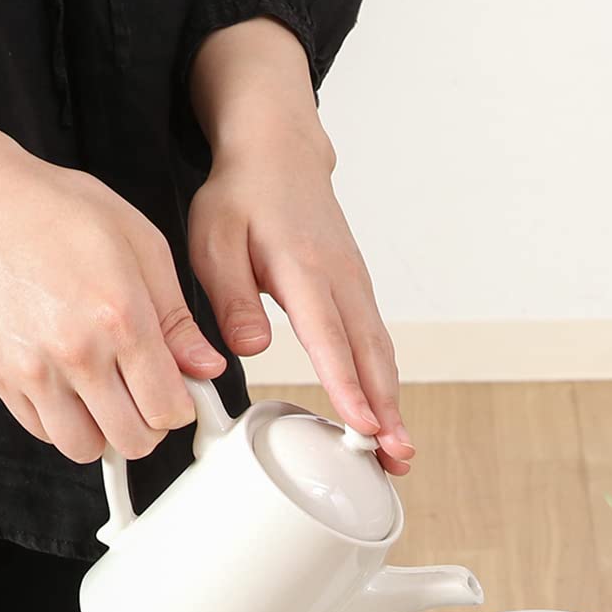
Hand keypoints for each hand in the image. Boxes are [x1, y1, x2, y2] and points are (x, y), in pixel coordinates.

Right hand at [0, 149, 228, 462]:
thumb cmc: (57, 212)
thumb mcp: (141, 245)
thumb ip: (177, 318)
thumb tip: (206, 368)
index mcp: (120, 318)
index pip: (167, 408)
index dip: (182, 407)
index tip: (177, 391)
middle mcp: (76, 352)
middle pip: (133, 440)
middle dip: (149, 425)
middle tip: (145, 396)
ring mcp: (34, 370)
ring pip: (86, 448)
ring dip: (105, 433)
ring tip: (108, 398)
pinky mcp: (2, 378)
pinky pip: (46, 434)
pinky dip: (65, 424)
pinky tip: (73, 390)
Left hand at [187, 18, 412, 476]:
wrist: (279, 154)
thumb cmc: (243, 198)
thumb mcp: (214, 238)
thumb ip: (232, 295)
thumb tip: (251, 347)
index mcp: (305, 268)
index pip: (331, 338)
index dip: (348, 386)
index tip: (363, 425)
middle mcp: (342, 281)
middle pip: (372, 356)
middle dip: (386, 412)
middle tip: (396, 457)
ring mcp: (357, 288)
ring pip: (382, 355)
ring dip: (393, 406)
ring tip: (397, 454)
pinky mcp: (359, 295)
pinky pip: (378, 347)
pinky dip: (386, 385)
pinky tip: (385, 418)